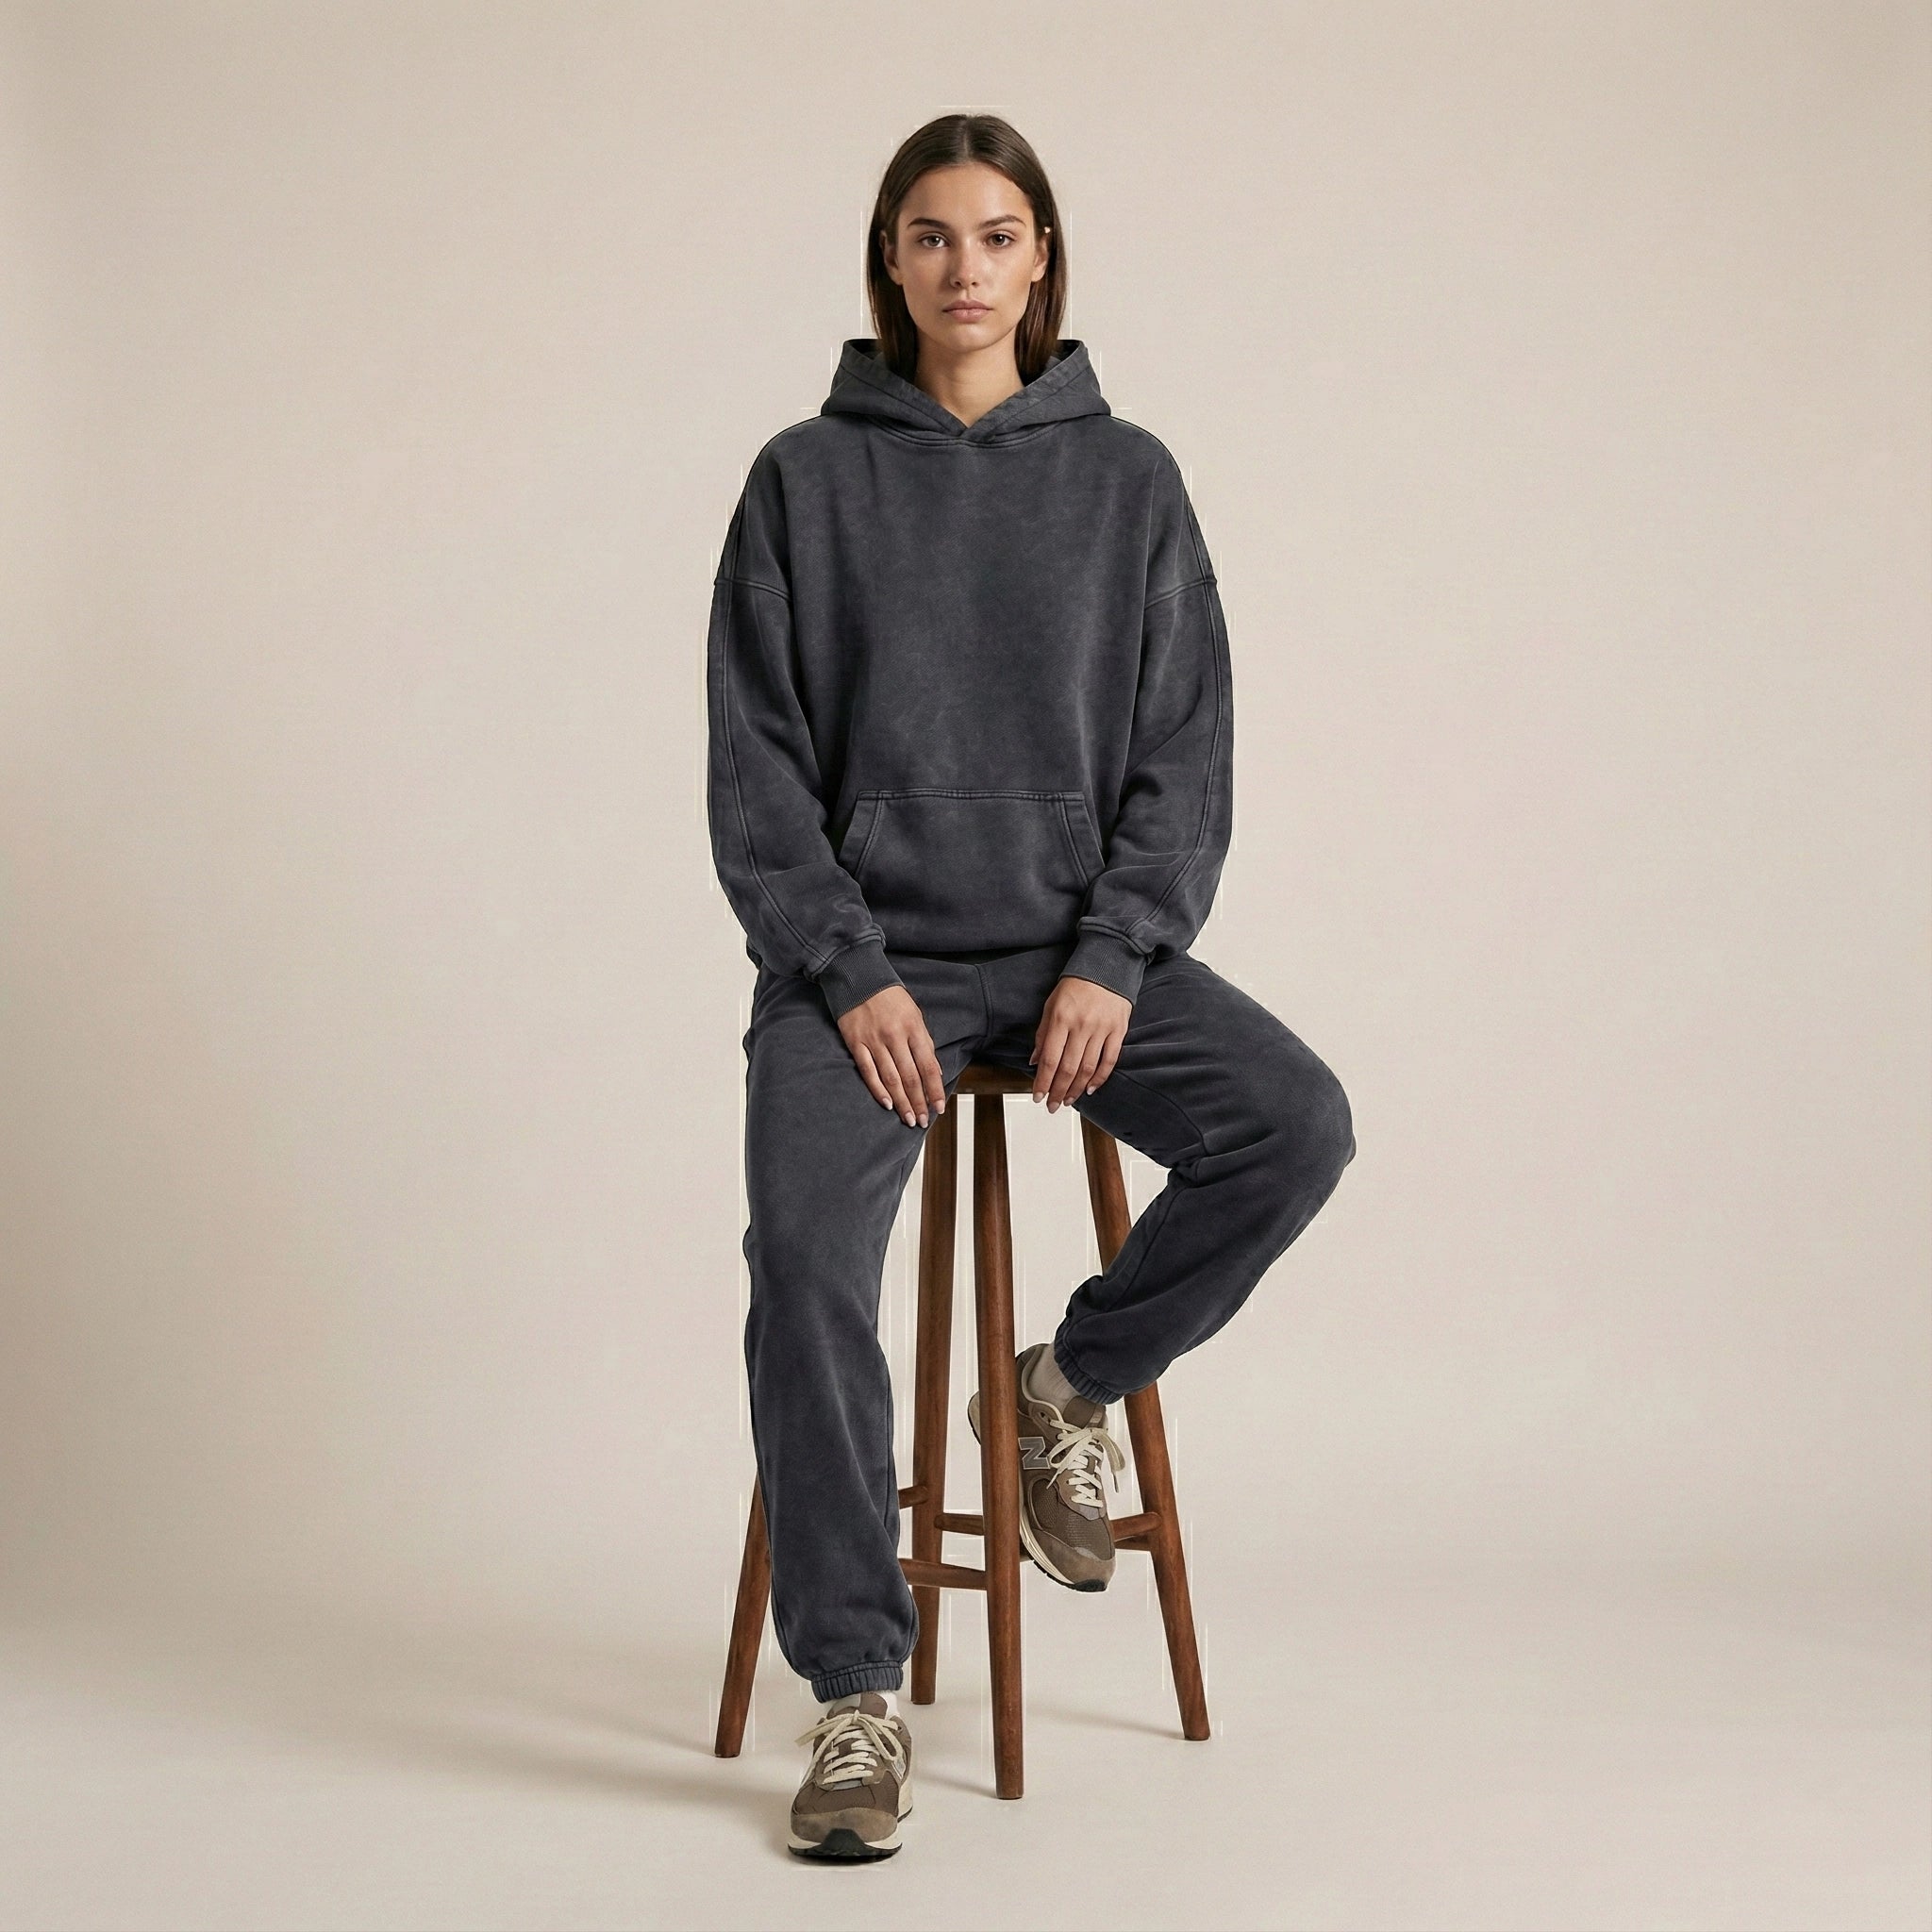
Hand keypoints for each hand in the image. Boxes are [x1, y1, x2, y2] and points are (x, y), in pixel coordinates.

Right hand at [837, 984, 947, 1127]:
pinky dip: (878, 1090)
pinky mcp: (856, 1043)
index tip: (939, 1108)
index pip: (928, 1066)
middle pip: (910, 1077)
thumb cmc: (890, 997)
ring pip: (891, 1078)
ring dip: (902, 1102)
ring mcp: (874, 1040)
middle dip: (919, 1102)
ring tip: (908, 1118)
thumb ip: (925, 1042)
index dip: (935, 1090)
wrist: (858, 977)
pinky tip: (887, 1104)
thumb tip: (935, 1072)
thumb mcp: (914, 1014)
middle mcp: (895, 1036)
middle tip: (922, 1121)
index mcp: (913, 1028)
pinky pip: (868, 1072)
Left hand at [1030, 974, 1130, 1111]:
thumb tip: (1034, 1060)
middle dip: (1057, 1091)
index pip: (1049, 1059)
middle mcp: (1081, 1026)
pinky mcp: (1118, 1031)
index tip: (1037, 1096)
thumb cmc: (1076, 985)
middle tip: (1052, 1105)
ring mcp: (1101, 1029)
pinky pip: (1109, 1061)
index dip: (1042, 1081)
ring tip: (1068, 1100)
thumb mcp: (1051, 1004)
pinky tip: (1090, 1089)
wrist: (1107, 965)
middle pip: (1068, 1068)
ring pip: (1087, 1069)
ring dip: (1076, 1089)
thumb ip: (1043, 1033)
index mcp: (1060, 1019)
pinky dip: (1099, 1078)